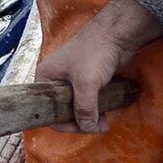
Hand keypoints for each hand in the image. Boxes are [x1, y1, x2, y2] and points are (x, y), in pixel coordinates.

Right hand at [35, 0, 162, 131]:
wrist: (117, 34)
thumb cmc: (94, 53)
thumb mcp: (86, 83)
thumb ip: (84, 108)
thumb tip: (88, 127)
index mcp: (45, 78)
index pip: (47, 109)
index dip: (62, 122)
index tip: (80, 127)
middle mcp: (55, 80)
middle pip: (62, 111)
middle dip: (79, 122)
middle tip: (95, 127)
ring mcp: (72, 81)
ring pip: (76, 107)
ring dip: (89, 118)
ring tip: (104, 124)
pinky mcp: (87, 80)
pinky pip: (87, 101)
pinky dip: (95, 110)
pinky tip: (106, 114)